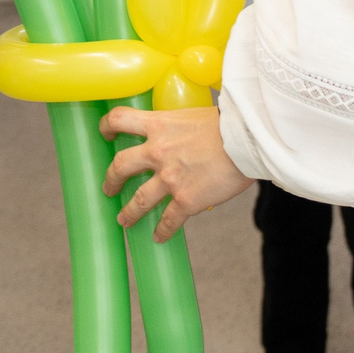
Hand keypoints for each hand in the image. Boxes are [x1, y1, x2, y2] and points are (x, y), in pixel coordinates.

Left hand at [101, 106, 253, 241]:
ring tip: (124, 220)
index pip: (119, 120)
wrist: (248, 141)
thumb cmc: (228, 123)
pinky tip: (159, 237)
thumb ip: (179, 126)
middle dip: (111, 180)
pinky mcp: (186, 200)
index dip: (106, 127)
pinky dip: (162, 231)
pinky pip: (168, 221)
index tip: (105, 134)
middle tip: (109, 188)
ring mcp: (169, 179)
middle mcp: (157, 152)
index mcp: (158, 126)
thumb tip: (181, 132)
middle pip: (120, 166)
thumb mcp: (193, 116)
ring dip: (129, 213)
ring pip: (138, 200)